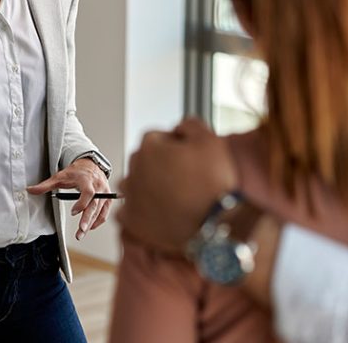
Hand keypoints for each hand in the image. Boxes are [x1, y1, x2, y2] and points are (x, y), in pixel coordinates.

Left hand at [26, 157, 111, 239]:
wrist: (91, 164)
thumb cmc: (76, 172)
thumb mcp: (59, 177)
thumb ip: (45, 185)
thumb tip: (30, 190)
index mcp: (87, 180)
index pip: (89, 192)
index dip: (82, 203)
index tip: (73, 212)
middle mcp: (99, 186)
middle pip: (95, 205)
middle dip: (88, 219)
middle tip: (81, 231)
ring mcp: (105, 193)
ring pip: (100, 211)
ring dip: (92, 223)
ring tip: (82, 234)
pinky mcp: (108, 198)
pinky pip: (104, 212)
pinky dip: (98, 221)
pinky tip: (90, 227)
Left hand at [117, 117, 237, 253]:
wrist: (217, 222)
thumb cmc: (214, 183)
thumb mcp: (210, 139)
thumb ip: (190, 125)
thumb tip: (180, 128)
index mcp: (149, 147)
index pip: (156, 138)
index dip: (174, 146)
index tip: (187, 158)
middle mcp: (134, 169)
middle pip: (144, 160)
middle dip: (160, 165)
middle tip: (184, 178)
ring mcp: (131, 196)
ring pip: (135, 184)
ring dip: (149, 187)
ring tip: (174, 197)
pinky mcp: (132, 221)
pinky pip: (130, 210)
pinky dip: (142, 211)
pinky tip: (161, 212)